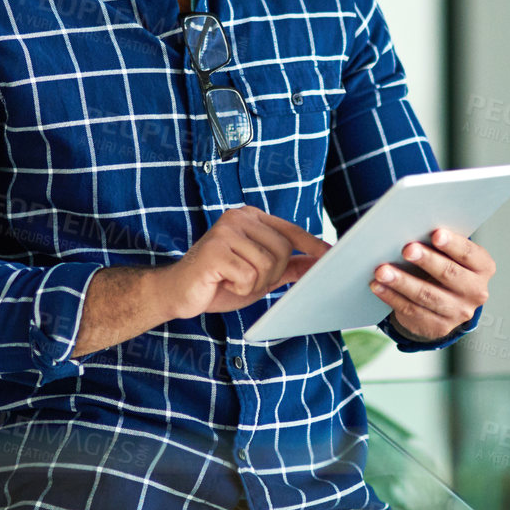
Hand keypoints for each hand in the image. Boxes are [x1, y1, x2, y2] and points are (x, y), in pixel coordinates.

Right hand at [164, 206, 330, 319]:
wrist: (178, 292)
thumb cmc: (219, 281)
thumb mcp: (260, 274)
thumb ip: (288, 266)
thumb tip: (319, 262)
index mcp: (250, 217)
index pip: (290, 230)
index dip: (312, 245)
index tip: (331, 255)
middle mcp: (238, 217)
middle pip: (282, 251)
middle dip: (271, 275)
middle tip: (247, 279)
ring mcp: (225, 231)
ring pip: (267, 265)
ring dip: (254, 283)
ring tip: (232, 279)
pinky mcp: (214, 250)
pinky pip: (248, 276)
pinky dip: (240, 288)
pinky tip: (222, 282)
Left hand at [369, 225, 493, 343]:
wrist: (447, 305)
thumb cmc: (445, 267)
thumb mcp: (451, 256)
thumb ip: (441, 244)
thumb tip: (412, 226)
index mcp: (483, 268)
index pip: (470, 254)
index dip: (453, 244)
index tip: (436, 234)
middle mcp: (475, 292)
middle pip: (449, 274)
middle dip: (427, 260)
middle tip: (407, 249)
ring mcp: (458, 312)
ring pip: (427, 295)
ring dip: (402, 282)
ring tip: (382, 270)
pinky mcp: (438, 326)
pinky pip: (412, 310)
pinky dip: (392, 297)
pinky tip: (378, 286)